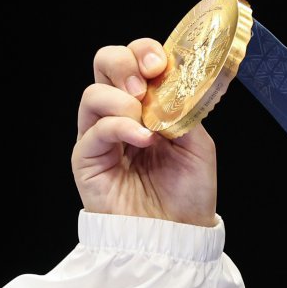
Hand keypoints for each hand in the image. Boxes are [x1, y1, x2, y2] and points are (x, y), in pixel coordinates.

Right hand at [72, 38, 217, 225]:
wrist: (178, 234)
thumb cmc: (188, 193)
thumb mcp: (198, 144)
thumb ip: (183, 111)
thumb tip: (170, 85)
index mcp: (149, 105)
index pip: (135, 62)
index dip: (144, 52)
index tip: (161, 64)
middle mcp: (121, 114)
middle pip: (104, 64)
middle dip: (124, 62)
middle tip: (145, 82)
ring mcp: (101, 136)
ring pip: (93, 94)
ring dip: (122, 100)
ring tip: (147, 122)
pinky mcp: (88, 160)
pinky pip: (94, 131)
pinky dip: (120, 127)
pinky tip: (143, 139)